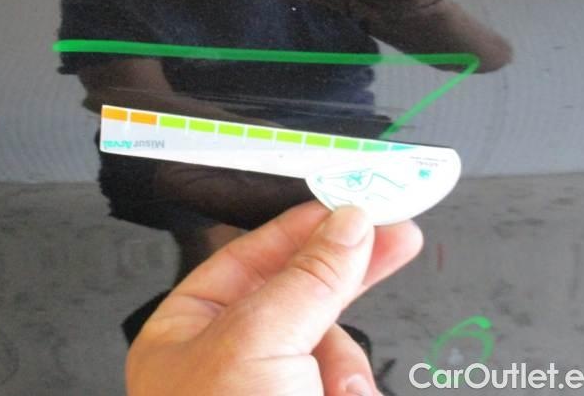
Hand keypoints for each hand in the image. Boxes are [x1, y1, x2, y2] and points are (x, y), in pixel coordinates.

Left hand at [126, 203, 422, 394]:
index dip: (302, 227)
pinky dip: (351, 393)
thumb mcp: (257, 345)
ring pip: (332, 346)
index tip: (352, 205)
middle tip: (397, 236)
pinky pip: (345, 385)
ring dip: (344, 365)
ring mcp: (270, 393)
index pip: (249, 256)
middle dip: (346, 271)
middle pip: (297, 293)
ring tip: (335, 395)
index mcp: (187, 332)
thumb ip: (307, 279)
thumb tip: (347, 224)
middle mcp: (226, 360)